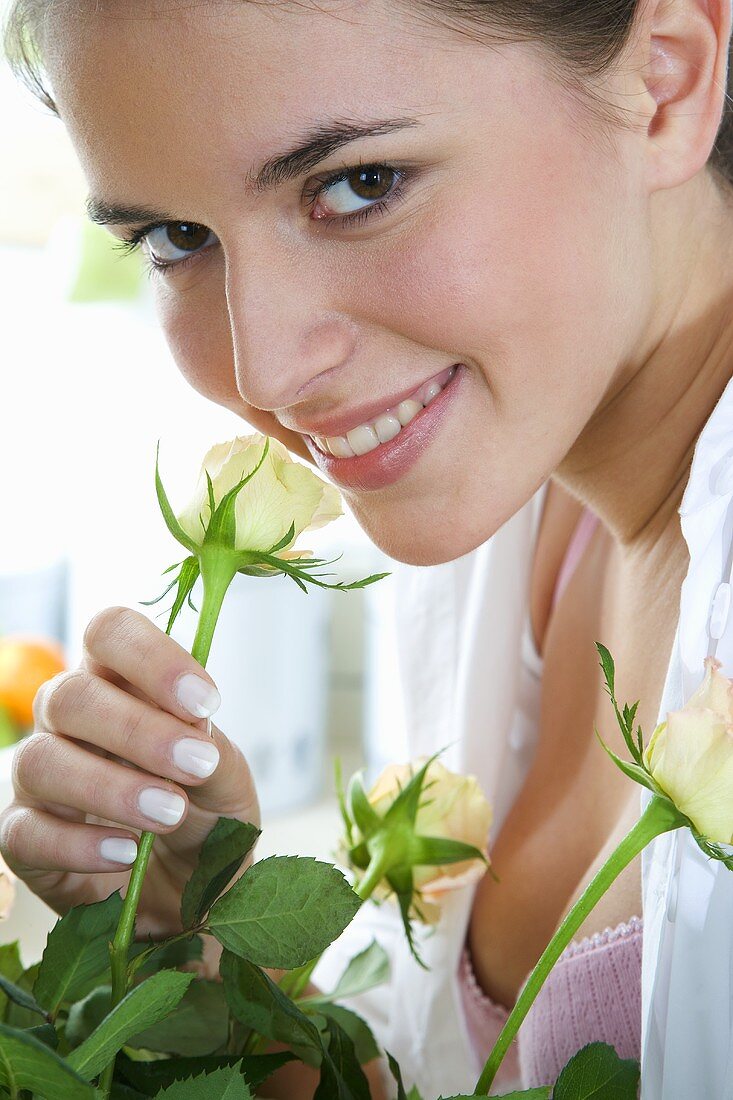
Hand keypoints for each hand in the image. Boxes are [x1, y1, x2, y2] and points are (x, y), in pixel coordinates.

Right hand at [0, 606, 259, 937]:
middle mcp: (68, 721)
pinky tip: (126, 854)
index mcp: (119, 684)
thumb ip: (211, 750)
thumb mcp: (226, 782)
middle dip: (139, 730)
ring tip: (169, 814)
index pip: (110, 633)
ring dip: (110, 786)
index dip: (151, 656)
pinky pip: (26, 832)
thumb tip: (192, 727)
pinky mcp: (23, 839)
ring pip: (40, 760)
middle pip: (71, 695)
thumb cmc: (205, 818)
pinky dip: (79, 844)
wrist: (192, 897)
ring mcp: (39, 779)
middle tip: (197, 765)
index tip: (206, 701)